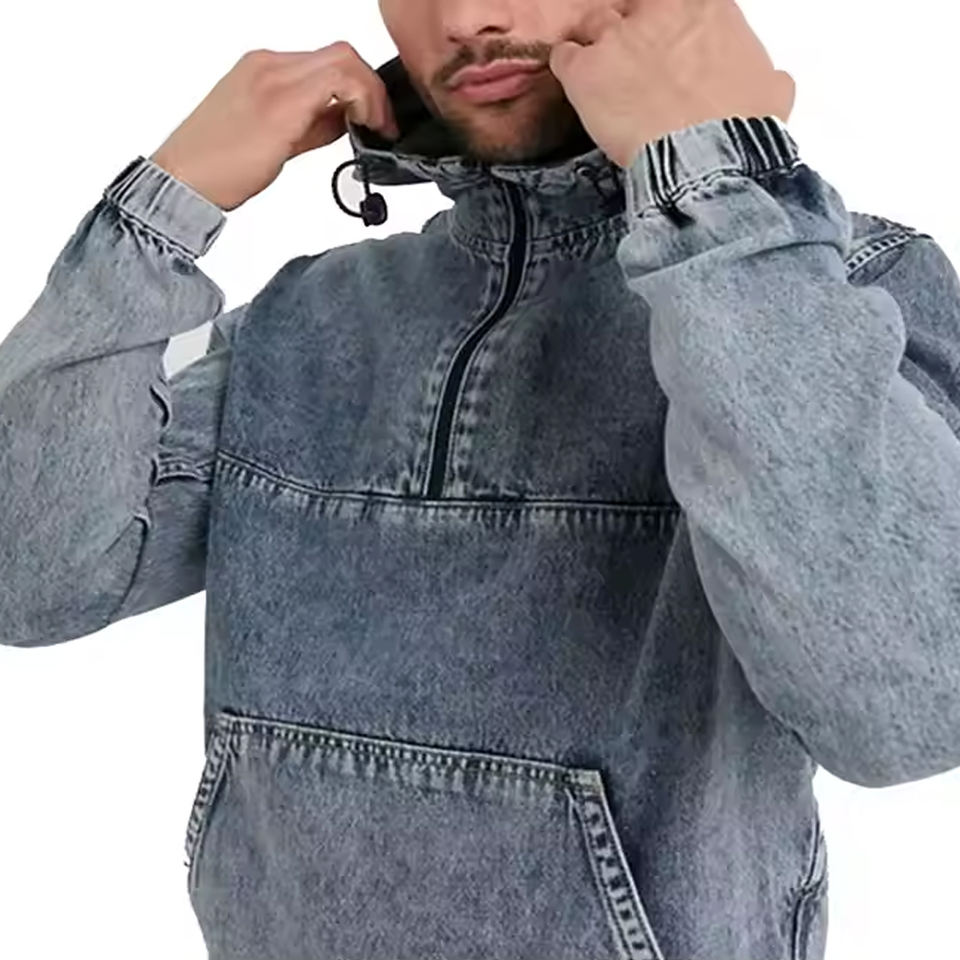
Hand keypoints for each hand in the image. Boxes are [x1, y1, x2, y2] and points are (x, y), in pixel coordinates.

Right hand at [150, 42, 400, 210]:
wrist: (182, 179)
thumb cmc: (217, 164)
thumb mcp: (276, 137)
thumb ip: (313, 124)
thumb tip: (347, 121)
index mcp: (264, 68)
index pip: (329, 61)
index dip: (362, 87)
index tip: (374, 118)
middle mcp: (269, 65)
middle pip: (342, 53)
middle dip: (373, 88)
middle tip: (382, 124)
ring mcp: (274, 79)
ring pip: (344, 60)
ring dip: (371, 94)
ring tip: (376, 128)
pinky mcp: (280, 103)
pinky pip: (337, 82)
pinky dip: (361, 100)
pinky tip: (363, 127)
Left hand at [548, 0, 795, 168]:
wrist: (707, 159)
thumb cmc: (741, 129)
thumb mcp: (771, 92)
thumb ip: (765, 76)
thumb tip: (770, 83)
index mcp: (709, 7)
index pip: (679, 1)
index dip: (669, 18)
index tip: (669, 36)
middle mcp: (661, 10)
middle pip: (633, 3)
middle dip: (631, 26)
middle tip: (632, 56)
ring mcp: (620, 37)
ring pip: (595, 21)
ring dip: (596, 45)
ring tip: (600, 71)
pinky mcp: (587, 70)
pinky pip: (564, 56)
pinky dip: (568, 69)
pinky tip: (577, 86)